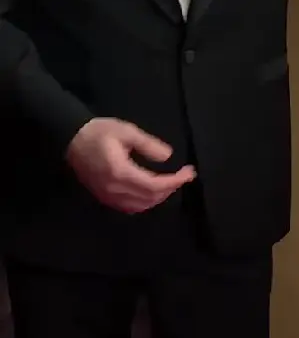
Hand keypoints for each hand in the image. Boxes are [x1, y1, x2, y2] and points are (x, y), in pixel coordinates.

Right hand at [66, 118, 195, 213]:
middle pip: (149, 198)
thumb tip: (168, 156)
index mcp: (120, 172)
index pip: (153, 185)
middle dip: (170, 189)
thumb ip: (147, 144)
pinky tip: (153, 191)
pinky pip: (129, 206)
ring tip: (172, 183)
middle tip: (184, 176)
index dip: (174, 181)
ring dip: (158, 197)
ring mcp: (107, 196)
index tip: (189, 172)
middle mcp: (114, 189)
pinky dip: (145, 202)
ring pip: (139, 206)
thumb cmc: (99, 132)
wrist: (71, 139)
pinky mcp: (103, 197)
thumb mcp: (126, 131)